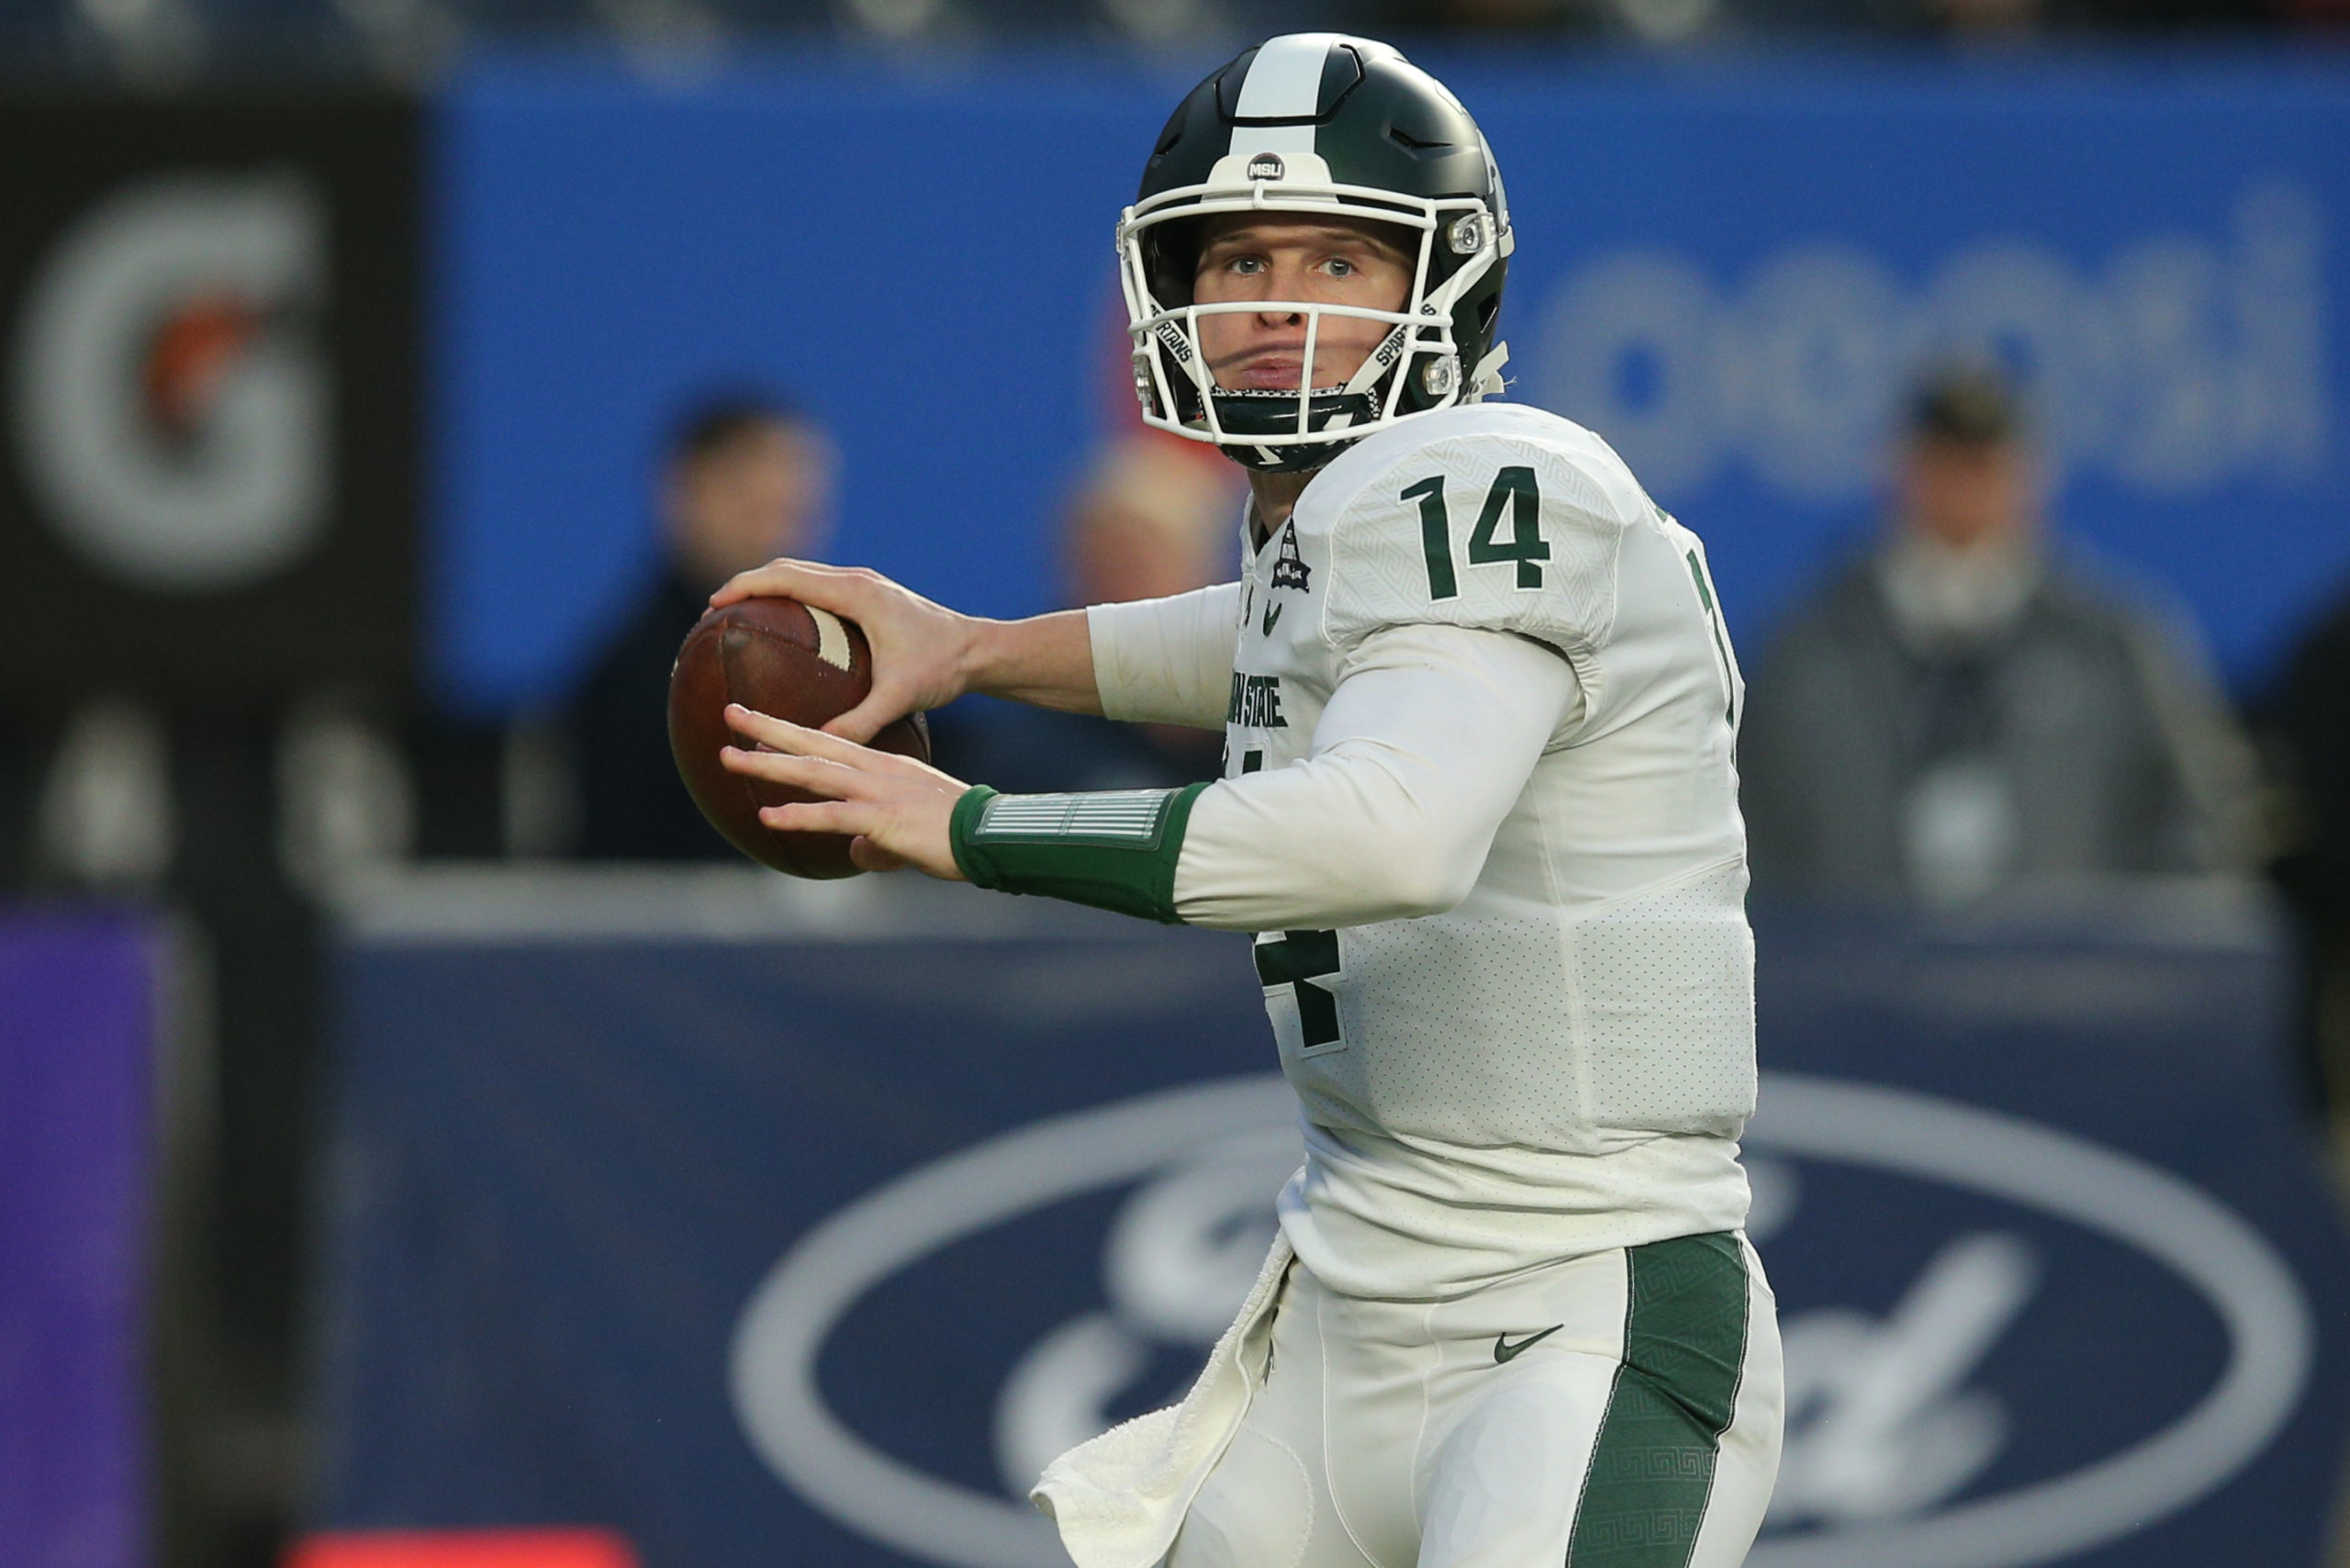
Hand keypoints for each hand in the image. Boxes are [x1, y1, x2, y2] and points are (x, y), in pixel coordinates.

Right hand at [711, 559, 976, 743]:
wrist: (979, 650)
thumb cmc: (942, 668)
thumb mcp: (899, 696)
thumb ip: (860, 721)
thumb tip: (819, 744)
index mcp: (856, 593)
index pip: (786, 578)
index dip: (745, 586)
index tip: (714, 604)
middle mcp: (857, 581)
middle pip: (787, 569)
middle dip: (747, 584)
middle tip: (714, 611)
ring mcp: (864, 585)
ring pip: (802, 574)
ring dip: (768, 587)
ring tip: (738, 613)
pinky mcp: (870, 595)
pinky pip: (818, 587)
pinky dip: (791, 597)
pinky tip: (781, 627)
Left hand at [720, 704, 968, 879]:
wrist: (990, 836)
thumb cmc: (956, 833)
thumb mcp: (907, 831)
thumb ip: (876, 837)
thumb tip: (854, 849)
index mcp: (884, 767)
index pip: (829, 741)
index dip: (791, 731)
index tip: (757, 720)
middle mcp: (876, 771)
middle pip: (813, 744)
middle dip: (768, 728)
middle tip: (729, 712)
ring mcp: (878, 791)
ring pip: (814, 773)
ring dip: (768, 764)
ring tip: (729, 756)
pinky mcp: (882, 818)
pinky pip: (832, 815)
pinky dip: (797, 814)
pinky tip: (766, 815)